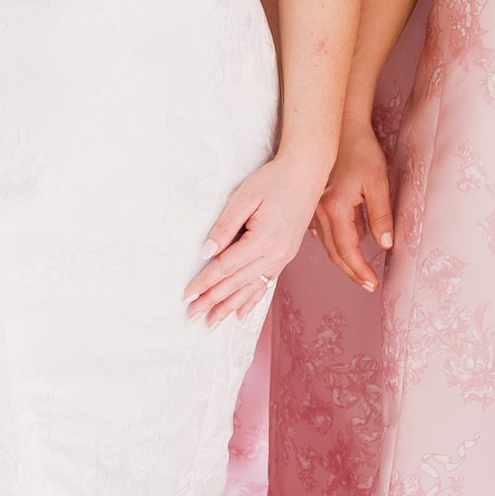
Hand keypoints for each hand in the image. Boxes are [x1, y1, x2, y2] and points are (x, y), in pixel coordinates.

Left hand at [189, 151, 321, 327]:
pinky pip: (266, 284)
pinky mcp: (286, 256)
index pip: (225, 267)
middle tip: (192, 315)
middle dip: (212, 301)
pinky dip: (252, 300)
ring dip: (230, 306)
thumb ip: (225, 226)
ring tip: (212, 322)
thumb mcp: (244, 197)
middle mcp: (275, 254)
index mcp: (263, 239)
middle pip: (236, 284)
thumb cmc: (274, 180)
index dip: (204, 283)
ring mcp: (283, 257)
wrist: (306, 174)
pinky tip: (240, 313)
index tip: (187, 296)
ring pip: (251, 289)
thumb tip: (206, 251)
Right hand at [314, 123, 393, 292]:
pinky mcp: (314, 203)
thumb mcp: (378, 182)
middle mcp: (319, 211)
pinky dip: (336, 242)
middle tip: (367, 284)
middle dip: (351, 271)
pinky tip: (349, 242)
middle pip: (334, 252)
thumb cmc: (361, 150)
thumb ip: (381, 215)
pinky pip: (323, 231)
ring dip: (343, 258)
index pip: (347, 249)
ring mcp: (313, 207)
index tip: (372, 283)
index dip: (360, 270)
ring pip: (327, 243)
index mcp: (335, 207)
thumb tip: (385, 244)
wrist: (341, 128)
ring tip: (360, 270)